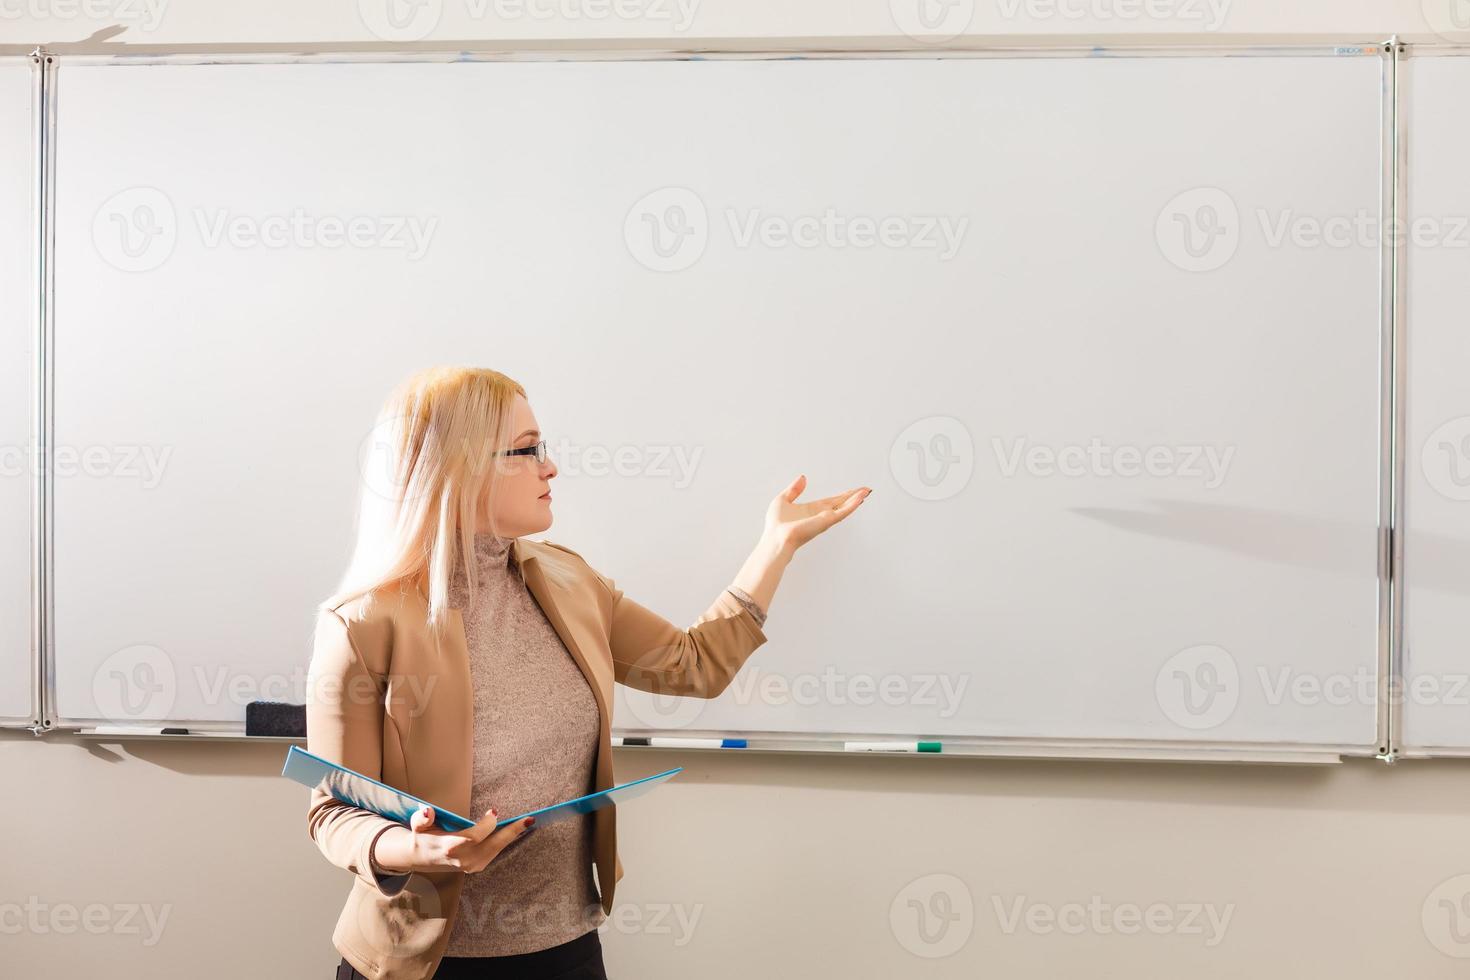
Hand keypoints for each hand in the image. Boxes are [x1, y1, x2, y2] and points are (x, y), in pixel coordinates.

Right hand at [373, 805, 536, 875]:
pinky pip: (495, 851)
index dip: (486, 825)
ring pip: (497, 849)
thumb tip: (428, 811)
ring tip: (528, 822)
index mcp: (450, 847)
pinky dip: (506, 840)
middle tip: (529, 819)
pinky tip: (516, 829)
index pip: (474, 837)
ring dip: (512, 835)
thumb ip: (422, 818)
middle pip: (493, 846)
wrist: (422, 858)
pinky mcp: (477, 866)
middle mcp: (463, 859)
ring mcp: (471, 866)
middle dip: (512, 832)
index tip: (494, 811)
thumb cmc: (423, 836)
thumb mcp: (418, 826)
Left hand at [764, 475, 870, 554]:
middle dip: (854, 497)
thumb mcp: (783, 499)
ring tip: (867, 492)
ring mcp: (825, 519)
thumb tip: (803, 478)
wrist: (776, 537)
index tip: (853, 490)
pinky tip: (861, 498)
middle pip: (841, 503)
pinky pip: (843, 511)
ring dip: (856, 499)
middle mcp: (820, 515)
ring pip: (845, 507)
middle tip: (866, 490)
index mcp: (812, 510)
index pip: (831, 501)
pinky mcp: (826, 521)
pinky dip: (853, 504)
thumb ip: (794, 489)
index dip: (842, 495)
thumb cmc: (776, 525)